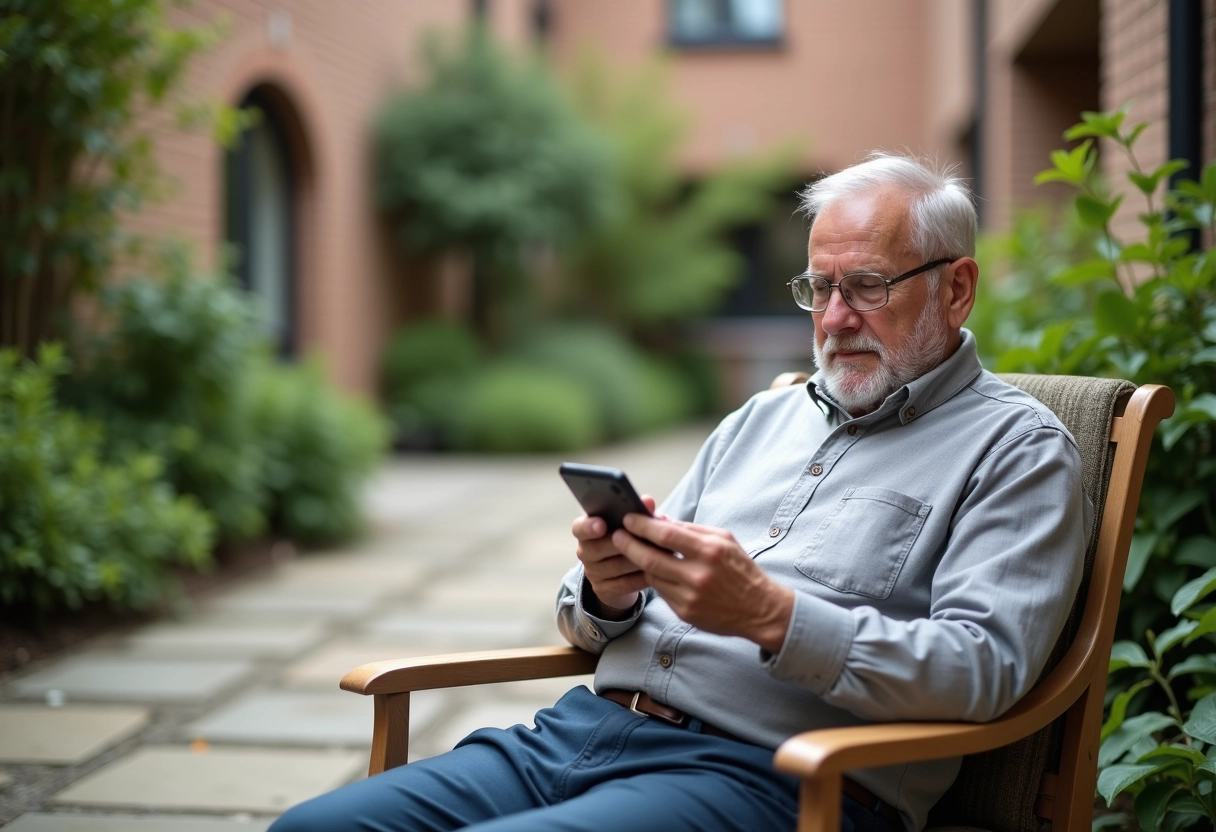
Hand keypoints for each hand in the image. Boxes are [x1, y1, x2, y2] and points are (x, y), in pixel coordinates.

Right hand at [571, 495, 657, 610]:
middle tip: (644, 537)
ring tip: (659, 552)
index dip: (589, 526)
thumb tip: (648, 502)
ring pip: (616, 566)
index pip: (579, 527)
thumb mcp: (629, 525)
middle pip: (599, 548)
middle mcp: (585, 552)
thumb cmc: (627, 538)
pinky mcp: (604, 590)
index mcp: (586, 530)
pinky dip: (642, 576)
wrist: (621, 572)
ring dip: (639, 558)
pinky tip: (658, 570)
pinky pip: (625, 584)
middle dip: (624, 542)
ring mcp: (593, 573)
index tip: (602, 524)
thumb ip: (637, 512)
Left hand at [614, 514, 793, 653]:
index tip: (628, 518)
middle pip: (650, 557)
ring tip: (633, 550)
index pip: (665, 534)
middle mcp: (697, 575)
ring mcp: (690, 596)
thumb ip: (692, 530)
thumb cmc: (741, 569)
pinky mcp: (685, 612)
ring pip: (652, 575)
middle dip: (629, 544)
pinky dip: (656, 579)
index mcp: (709, 551)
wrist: (760, 609)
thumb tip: (661, 519)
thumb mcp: (723, 540)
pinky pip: (661, 592)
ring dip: (640, 562)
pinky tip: (654, 570)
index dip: (642, 525)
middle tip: (617, 535)